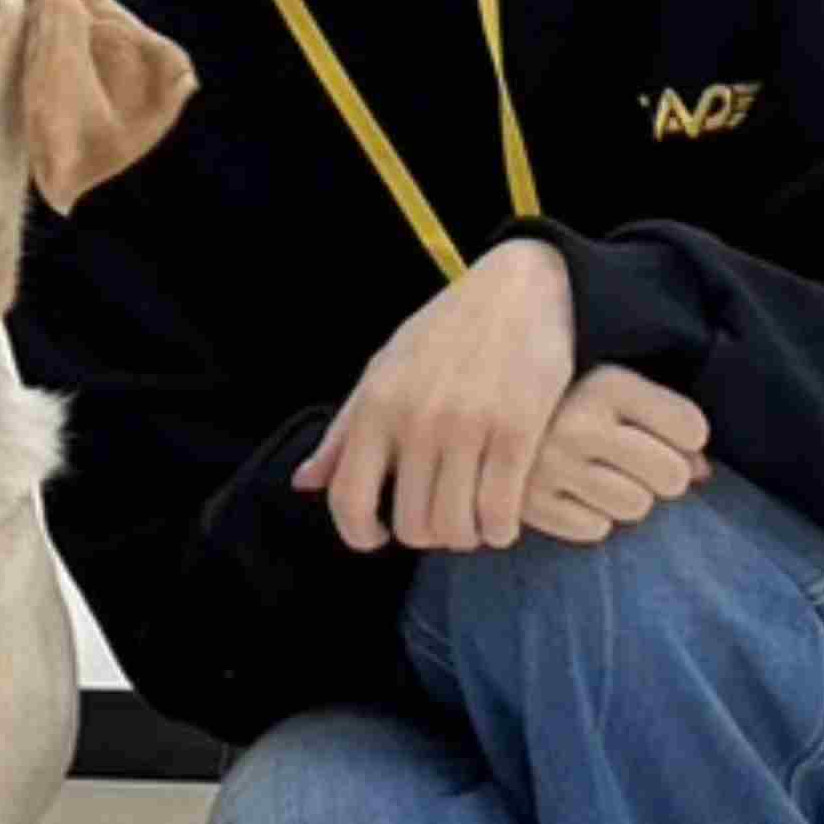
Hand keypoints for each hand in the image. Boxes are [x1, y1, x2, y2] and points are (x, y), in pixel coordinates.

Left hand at [293, 239, 579, 552]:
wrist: (519, 287)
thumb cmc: (446, 333)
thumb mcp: (384, 370)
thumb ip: (344, 432)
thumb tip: (304, 482)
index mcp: (376, 406)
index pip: (347, 499)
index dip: (360, 534)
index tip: (379, 535)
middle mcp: (417, 419)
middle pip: (413, 526)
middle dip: (429, 534)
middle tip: (444, 516)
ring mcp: (469, 426)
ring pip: (457, 528)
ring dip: (468, 535)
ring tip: (475, 516)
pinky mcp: (519, 431)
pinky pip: (501, 513)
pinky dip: (501, 528)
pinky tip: (504, 514)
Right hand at [509, 366, 710, 547]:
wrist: (486, 408)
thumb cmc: (568, 400)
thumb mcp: (617, 391)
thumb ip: (667, 422)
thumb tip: (705, 474)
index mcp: (606, 383)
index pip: (691, 428)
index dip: (689, 438)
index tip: (672, 435)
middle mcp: (578, 423)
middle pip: (671, 476)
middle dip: (667, 476)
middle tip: (644, 467)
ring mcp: (551, 466)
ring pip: (636, 506)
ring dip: (630, 498)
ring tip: (606, 478)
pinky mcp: (529, 503)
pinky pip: (594, 529)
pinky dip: (592, 518)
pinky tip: (575, 495)